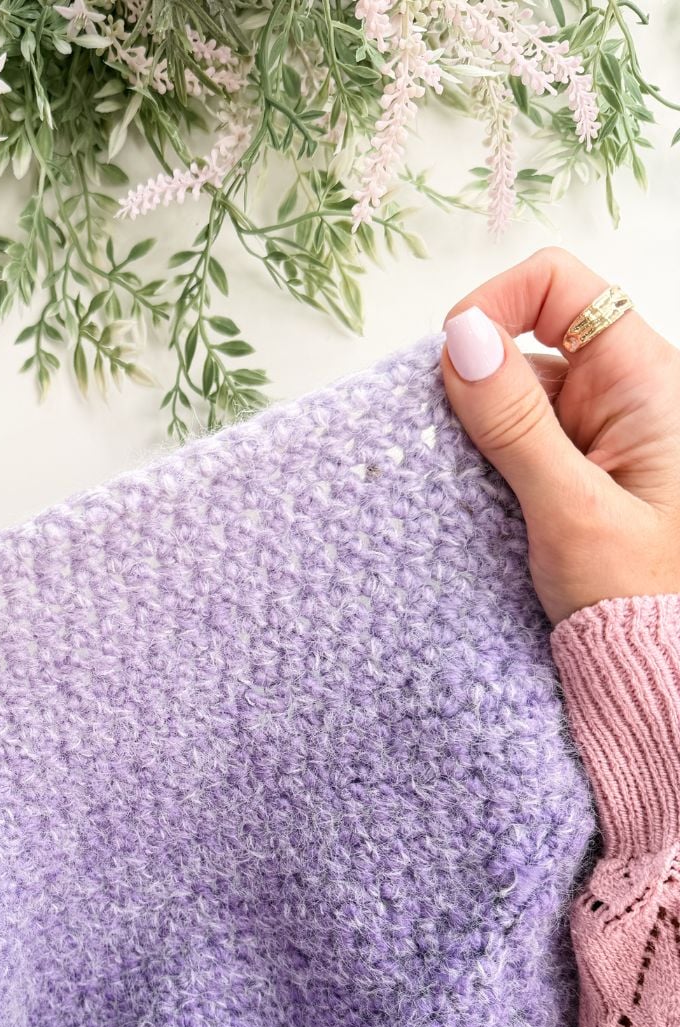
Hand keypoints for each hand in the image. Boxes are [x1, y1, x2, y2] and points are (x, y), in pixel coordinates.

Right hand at [441, 245, 679, 624]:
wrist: (650, 665)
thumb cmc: (637, 597)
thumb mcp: (571, 510)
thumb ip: (515, 423)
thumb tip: (461, 336)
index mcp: (644, 381)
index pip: (560, 286)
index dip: (496, 305)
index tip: (450, 366)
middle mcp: (622, 391)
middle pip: (525, 336)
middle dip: (473, 380)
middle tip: (454, 448)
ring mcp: (595, 427)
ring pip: (509, 390)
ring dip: (473, 429)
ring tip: (470, 487)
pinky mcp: (571, 463)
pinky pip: (512, 435)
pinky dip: (481, 458)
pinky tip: (476, 498)